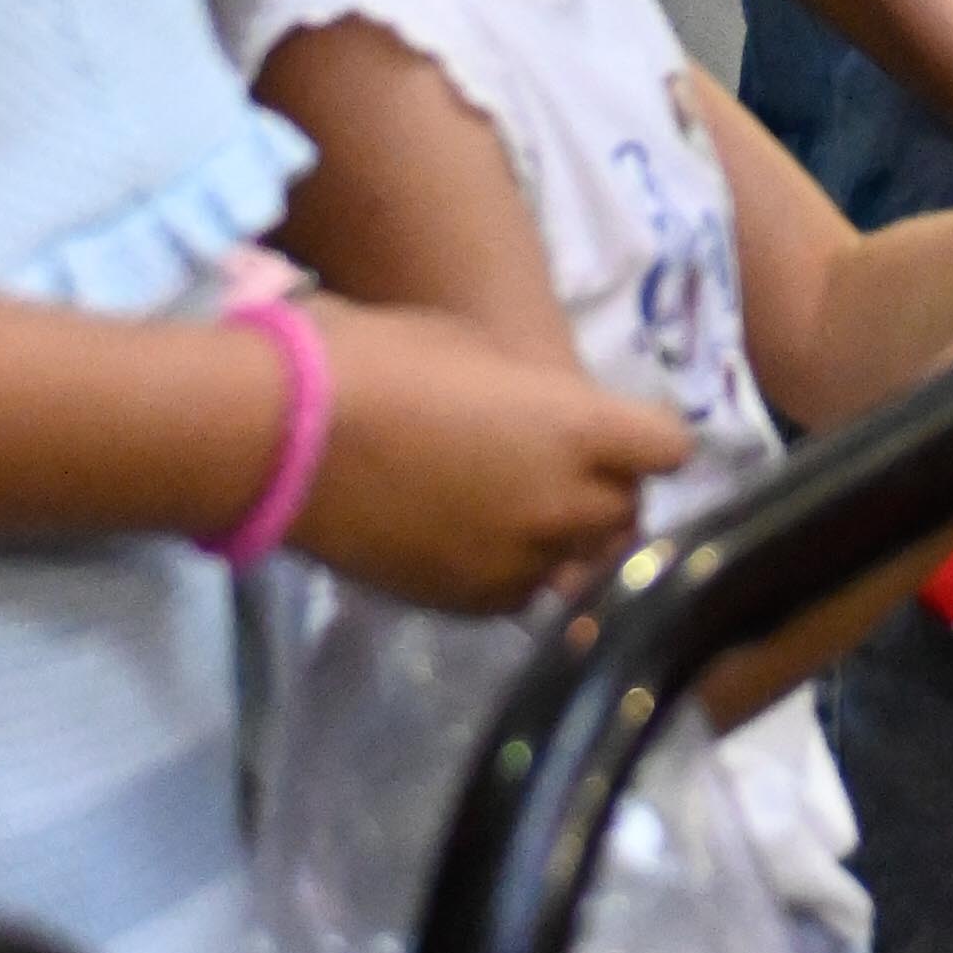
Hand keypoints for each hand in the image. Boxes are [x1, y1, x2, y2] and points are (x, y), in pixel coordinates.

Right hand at [296, 306, 695, 609]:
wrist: (281, 437)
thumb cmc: (374, 360)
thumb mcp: (475, 347)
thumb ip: (539, 396)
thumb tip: (555, 416)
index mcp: (578, 427)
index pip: (670, 448)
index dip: (647, 440)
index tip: (620, 434)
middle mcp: (566, 505)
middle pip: (629, 513)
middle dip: (608, 493)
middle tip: (564, 473)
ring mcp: (520, 563)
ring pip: (581, 565)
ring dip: (566, 541)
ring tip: (518, 515)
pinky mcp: (470, 605)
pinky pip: (522, 594)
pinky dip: (514, 573)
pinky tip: (473, 544)